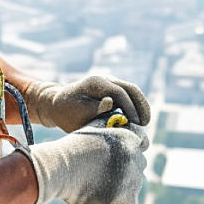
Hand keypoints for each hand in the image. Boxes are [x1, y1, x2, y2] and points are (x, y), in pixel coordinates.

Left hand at [23, 75, 150, 131]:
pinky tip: (139, 120)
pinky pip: (129, 96)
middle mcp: (105, 79)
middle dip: (140, 105)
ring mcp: (110, 83)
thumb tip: (110, 103)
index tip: (135, 124)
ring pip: (132, 90)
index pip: (118, 92)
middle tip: (145, 123)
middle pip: (130, 88)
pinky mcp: (113, 91)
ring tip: (145, 123)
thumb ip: (93, 109)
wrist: (58, 105)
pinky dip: (136, 106)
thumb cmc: (66, 112)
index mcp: (95, 82)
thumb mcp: (76, 114)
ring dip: (141, 105)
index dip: (129, 108)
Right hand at [25, 125, 145, 203]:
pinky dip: (118, 201)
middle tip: (105, 171)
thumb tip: (117, 118)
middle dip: (127, 167)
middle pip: (139, 164)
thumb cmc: (72, 148)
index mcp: (129, 137)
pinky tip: (102, 196)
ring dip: (122, 185)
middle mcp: (135, 157)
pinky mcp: (125, 197)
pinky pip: (128, 202)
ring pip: (134, 184)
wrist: (61, 168)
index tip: (119, 154)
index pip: (142, 142)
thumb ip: (110, 125)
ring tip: (100, 184)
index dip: (130, 148)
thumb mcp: (93, 128)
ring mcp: (131, 178)